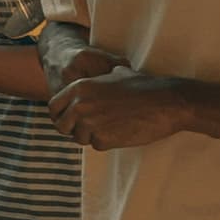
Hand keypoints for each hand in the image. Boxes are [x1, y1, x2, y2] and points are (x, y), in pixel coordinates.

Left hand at [50, 60, 195, 150]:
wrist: (166, 102)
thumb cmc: (144, 87)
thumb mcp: (116, 74)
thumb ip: (99, 80)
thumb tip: (101, 78)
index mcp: (78, 88)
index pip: (53, 107)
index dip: (60, 115)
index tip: (69, 120)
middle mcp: (79, 105)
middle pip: (61, 126)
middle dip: (73, 129)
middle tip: (89, 129)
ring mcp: (90, 123)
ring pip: (80, 138)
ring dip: (92, 136)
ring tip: (112, 127)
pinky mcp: (103, 138)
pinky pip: (98, 145)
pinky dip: (108, 142)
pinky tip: (122, 132)